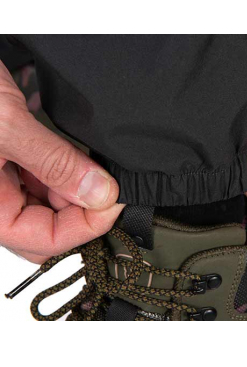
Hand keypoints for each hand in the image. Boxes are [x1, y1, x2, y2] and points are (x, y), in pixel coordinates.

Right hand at [0, 61, 122, 262]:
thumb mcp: (7, 126)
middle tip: (108, 184)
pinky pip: (40, 182)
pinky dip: (64, 175)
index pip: (43, 240)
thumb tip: (99, 193)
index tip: (115, 202)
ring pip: (47, 206)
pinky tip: (76, 161)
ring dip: (75, 192)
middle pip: (47, 228)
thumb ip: (55, 164)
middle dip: (82, 210)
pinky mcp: (5, 166)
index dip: (86, 226)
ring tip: (93, 169)